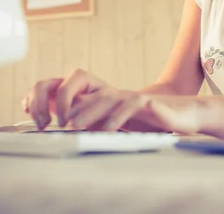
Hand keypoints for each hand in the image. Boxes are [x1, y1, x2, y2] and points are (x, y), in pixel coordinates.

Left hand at [22, 69, 200, 133]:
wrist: (179, 114)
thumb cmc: (147, 120)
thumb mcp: (118, 122)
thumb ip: (97, 122)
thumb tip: (71, 129)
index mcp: (105, 97)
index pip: (79, 95)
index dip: (61, 103)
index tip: (45, 119)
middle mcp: (115, 93)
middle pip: (87, 96)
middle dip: (69, 108)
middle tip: (55, 125)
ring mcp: (129, 96)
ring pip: (105, 100)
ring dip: (88, 113)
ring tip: (74, 126)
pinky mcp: (145, 103)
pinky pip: (128, 108)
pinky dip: (116, 118)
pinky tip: (107, 129)